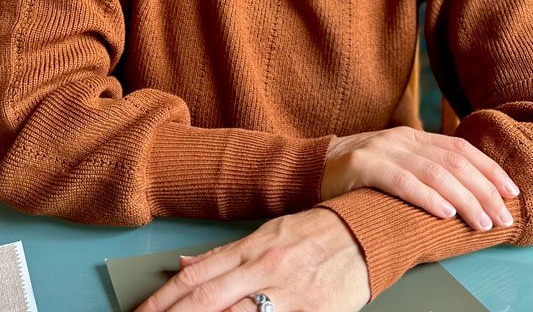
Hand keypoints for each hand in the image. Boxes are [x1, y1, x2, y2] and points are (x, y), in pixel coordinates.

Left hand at [135, 208, 368, 311]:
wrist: (369, 232)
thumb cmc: (318, 232)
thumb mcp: (268, 233)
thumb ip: (226, 254)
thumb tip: (184, 265)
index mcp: (252, 247)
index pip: (196, 276)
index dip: (163, 299)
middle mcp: (265, 268)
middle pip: (206, 301)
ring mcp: (289, 294)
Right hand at [321, 126, 518, 231]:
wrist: (309, 170)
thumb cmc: (358, 178)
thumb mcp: (395, 166)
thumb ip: (425, 171)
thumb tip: (470, 195)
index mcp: (413, 137)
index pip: (461, 149)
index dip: (489, 170)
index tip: (512, 193)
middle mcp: (402, 139)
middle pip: (454, 162)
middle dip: (484, 191)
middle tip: (503, 217)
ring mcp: (382, 150)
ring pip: (434, 172)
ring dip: (464, 200)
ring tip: (482, 222)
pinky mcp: (362, 166)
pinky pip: (401, 181)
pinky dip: (427, 197)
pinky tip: (445, 213)